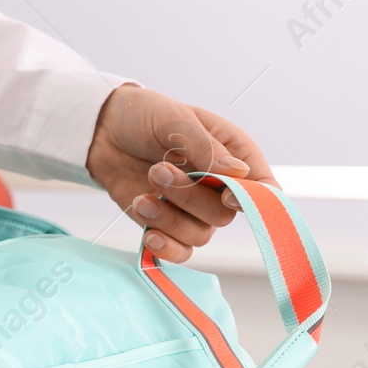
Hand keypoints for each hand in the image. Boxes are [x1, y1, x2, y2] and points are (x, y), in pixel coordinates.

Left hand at [85, 84, 277, 262]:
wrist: (103, 131)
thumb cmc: (145, 116)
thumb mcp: (175, 120)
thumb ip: (206, 147)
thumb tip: (238, 173)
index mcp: (233, 154)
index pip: (264, 188)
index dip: (254, 202)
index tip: (226, 197)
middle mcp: (219, 186)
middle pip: (223, 215)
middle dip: (189, 198)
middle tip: (157, 170)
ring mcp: (193, 209)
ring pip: (199, 235)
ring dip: (169, 219)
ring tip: (143, 195)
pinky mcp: (168, 224)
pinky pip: (179, 251)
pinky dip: (165, 247)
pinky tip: (149, 233)